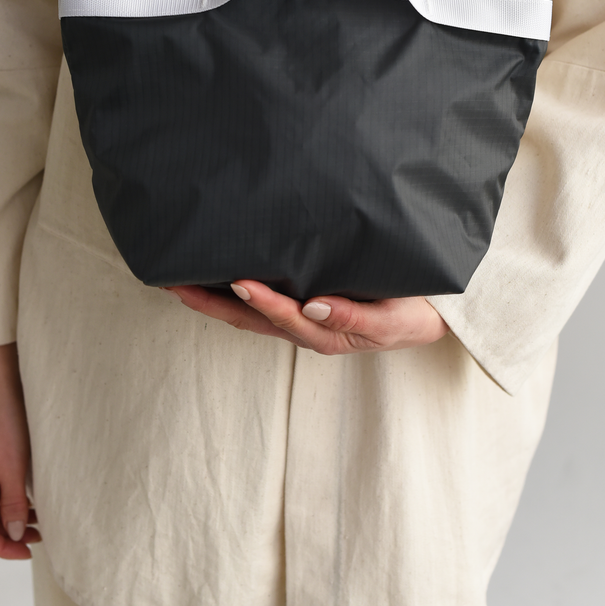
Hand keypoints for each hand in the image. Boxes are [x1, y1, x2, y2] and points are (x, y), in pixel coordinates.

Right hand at [0, 343, 39, 558]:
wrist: (0, 385)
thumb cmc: (4, 422)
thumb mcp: (13, 468)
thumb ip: (12, 504)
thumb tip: (12, 534)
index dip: (2, 547)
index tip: (26, 552)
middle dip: (8, 534)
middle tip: (37, 538)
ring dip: (10, 517)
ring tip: (39, 521)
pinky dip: (8, 499)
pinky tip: (29, 501)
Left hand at [166, 280, 448, 353]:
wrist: (430, 315)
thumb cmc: (410, 315)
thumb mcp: (390, 322)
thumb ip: (353, 317)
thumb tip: (313, 307)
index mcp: (324, 332)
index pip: (283, 317)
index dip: (259, 301)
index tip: (237, 280)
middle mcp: (305, 326)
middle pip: (249, 318)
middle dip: (210, 303)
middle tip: (174, 282)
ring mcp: (302, 316)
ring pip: (249, 310)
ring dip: (214, 297)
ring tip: (181, 277)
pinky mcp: (305, 301)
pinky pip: (263, 298)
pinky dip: (234, 289)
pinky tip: (218, 272)